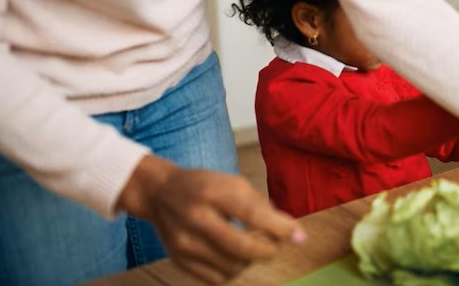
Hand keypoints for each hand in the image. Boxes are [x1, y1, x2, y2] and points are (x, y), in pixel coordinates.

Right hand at [118, 155, 304, 283]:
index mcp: (214, 192)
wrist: (159, 193)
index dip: (280, 228)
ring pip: (231, 266)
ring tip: (253, 247)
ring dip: (251, 261)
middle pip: (241, 247)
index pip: (252, 214)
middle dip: (268, 250)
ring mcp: (185, 242)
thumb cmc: (204, 186)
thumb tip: (289, 229)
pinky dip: (233, 271)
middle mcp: (196, 218)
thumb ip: (260, 205)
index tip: (299, 237)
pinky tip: (235, 257)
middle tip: (276, 246)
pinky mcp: (179, 260)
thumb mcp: (233, 183)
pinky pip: (216, 278)